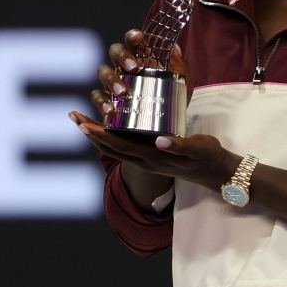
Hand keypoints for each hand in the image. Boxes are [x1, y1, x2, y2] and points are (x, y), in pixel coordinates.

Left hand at [68, 109, 236, 189]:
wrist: (213, 171)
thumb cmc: (206, 156)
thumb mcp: (198, 148)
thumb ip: (180, 145)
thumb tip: (160, 141)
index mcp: (153, 158)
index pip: (120, 146)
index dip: (101, 135)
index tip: (84, 123)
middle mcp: (144, 161)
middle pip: (110, 148)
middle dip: (90, 132)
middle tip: (73, 115)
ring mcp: (146, 161)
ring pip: (114, 150)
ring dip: (96, 136)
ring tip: (82, 121)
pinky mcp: (150, 157)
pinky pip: (124, 148)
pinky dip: (110, 137)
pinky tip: (108, 126)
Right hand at [90, 30, 194, 117]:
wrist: (168, 121)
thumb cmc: (174, 95)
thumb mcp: (182, 82)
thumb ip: (179, 65)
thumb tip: (174, 47)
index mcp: (142, 57)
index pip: (135, 42)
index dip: (133, 36)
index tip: (138, 36)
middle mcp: (125, 66)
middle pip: (115, 51)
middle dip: (122, 56)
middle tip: (133, 68)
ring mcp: (113, 81)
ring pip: (104, 71)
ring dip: (111, 79)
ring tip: (122, 92)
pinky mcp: (107, 99)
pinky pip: (97, 96)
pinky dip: (101, 101)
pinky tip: (109, 109)